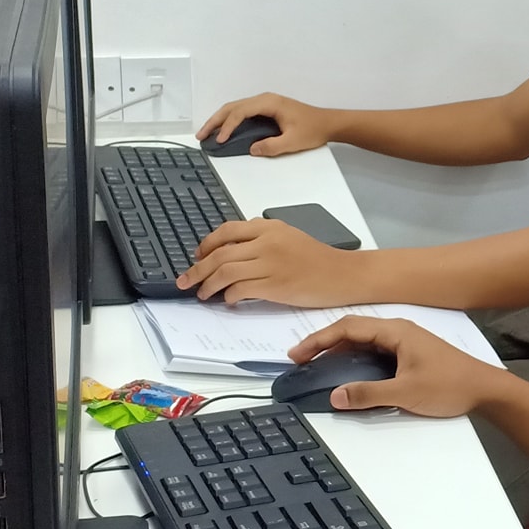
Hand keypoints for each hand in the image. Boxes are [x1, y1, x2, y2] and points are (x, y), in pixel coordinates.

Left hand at [177, 218, 365, 304]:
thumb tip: (233, 247)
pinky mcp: (275, 286)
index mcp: (268, 227)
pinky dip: (229, 296)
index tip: (197, 256)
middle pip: (220, 254)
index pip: (227, 231)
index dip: (206, 245)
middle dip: (197, 269)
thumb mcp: (288, 235)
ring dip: (208, 285)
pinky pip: (241, 290)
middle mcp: (266, 242)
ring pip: (225, 272)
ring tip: (203, 294)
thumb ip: (262, 237)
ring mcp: (270, 264)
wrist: (342, 274)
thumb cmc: (317, 258)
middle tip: (186, 280)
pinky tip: (228, 301)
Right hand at [195, 92, 330, 156]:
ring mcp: (265, 103)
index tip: (220, 139)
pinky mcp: (266, 110)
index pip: (241, 112)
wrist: (327, 123)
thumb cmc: (313, 128)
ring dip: (220, 120)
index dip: (228, 126)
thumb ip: (271, 146)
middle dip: (215, 121)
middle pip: (233, 107)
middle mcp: (265, 100)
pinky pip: (242, 113)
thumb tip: (252, 149)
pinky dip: (230, 121)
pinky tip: (223, 131)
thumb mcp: (292, 142)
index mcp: (270, 103)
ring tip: (206, 134)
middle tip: (201, 135)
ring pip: (235, 108)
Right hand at [286, 316, 510, 416]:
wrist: (485, 390)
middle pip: (352, 332)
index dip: (319, 339)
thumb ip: (368, 394)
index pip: (347, 327)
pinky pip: (374, 353)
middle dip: (324, 344)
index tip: (298, 354)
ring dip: (339, 353)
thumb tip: (335, 395)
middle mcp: (398, 331)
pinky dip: (355, 360)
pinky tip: (346, 374)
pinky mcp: (409, 355)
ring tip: (317, 367)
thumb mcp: (406, 392)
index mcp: (395, 331)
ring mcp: (404, 342)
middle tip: (300, 361)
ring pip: (362, 343)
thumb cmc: (450, 385)